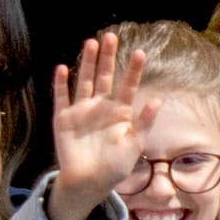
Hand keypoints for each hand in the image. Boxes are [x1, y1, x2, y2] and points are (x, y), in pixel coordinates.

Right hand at [47, 32, 159, 219]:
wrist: (88, 183)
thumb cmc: (114, 167)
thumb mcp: (134, 146)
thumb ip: (143, 123)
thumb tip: (159, 101)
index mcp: (120, 113)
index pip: (128, 86)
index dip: (133, 70)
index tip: (140, 53)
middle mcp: (101, 107)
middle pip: (104, 77)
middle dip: (108, 57)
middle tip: (111, 37)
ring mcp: (82, 111)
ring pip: (84, 81)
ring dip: (87, 63)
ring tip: (91, 43)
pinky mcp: (63, 119)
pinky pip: (61, 98)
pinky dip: (61, 84)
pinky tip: (62, 68)